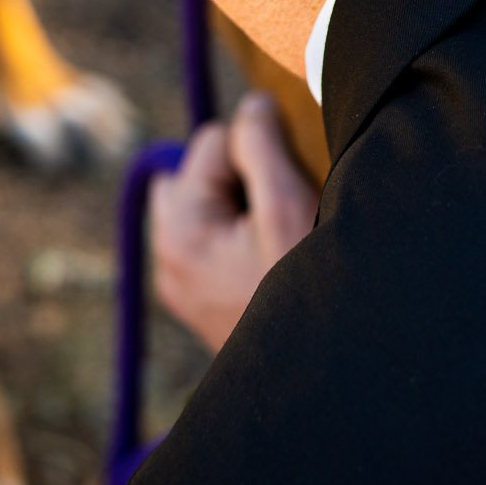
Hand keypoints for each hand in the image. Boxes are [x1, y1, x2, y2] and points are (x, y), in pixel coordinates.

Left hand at [149, 92, 318, 350]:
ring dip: (243, 205)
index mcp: (179, 229)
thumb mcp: (288, 206)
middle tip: (279, 216)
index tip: (288, 191)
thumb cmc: (304, 288)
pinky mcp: (201, 299)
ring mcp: (181, 282)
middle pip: (201, 172)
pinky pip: (214, 238)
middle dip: (241, 177)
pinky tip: (272, 263)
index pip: (211, 142)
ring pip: (209, 203)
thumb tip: (251, 105)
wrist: (318, 379)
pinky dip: (242, 235)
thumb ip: (260, 145)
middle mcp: (167, 256)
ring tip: (277, 240)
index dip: (258, 153)